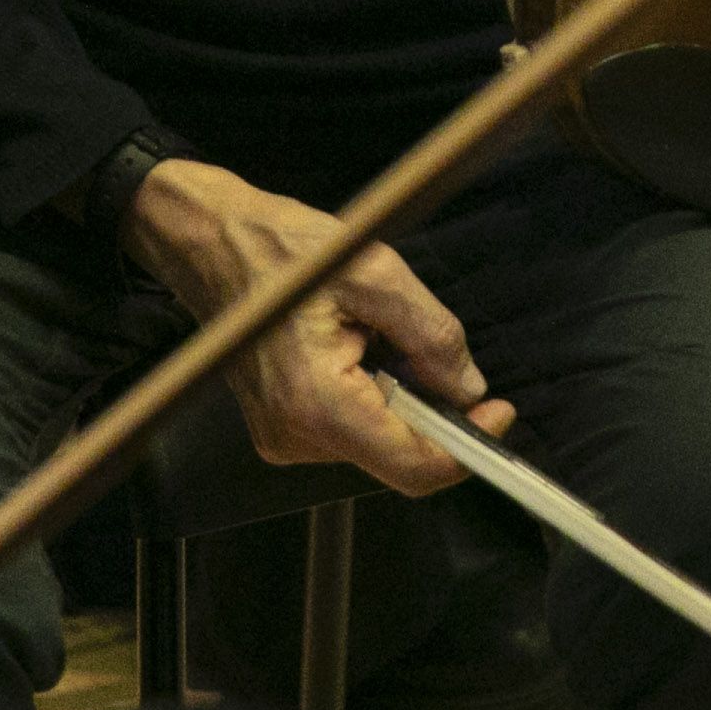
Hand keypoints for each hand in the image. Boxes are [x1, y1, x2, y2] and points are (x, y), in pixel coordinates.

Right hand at [123, 161, 509, 495]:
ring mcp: (282, 438)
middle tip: (441, 358)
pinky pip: (349, 431)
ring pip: (375, 443)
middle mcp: (295, 436)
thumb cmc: (283, 249)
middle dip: (433, 415)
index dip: (466, 449)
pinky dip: (372, 399)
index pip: (411, 465)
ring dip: (400, 402)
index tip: (498, 414)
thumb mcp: (377, 272)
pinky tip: (357, 350)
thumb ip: (432, 335)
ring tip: (379, 337)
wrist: (212, 244)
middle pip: (396, 456)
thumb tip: (468, 388)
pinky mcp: (280, 429)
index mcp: (317, 402)